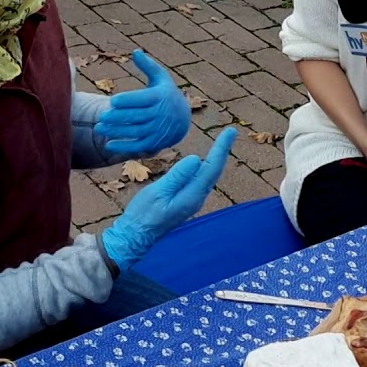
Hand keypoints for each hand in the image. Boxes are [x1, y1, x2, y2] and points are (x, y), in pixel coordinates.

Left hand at [94, 50, 190, 157]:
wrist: (182, 118)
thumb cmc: (166, 94)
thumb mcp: (161, 78)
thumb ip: (148, 66)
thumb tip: (135, 51)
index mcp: (160, 97)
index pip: (142, 99)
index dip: (127, 101)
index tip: (112, 101)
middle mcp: (159, 114)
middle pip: (136, 116)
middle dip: (118, 117)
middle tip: (101, 116)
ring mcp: (158, 130)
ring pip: (135, 131)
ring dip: (116, 131)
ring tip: (99, 128)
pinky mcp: (155, 143)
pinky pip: (138, 145)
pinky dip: (124, 147)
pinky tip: (109, 145)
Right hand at [101, 127, 235, 270]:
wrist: (136, 236)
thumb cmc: (144, 214)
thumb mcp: (158, 193)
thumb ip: (177, 177)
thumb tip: (196, 159)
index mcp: (192, 195)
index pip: (211, 167)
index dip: (221, 148)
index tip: (230, 131)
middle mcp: (197, 197)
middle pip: (214, 170)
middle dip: (222, 150)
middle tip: (231, 131)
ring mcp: (192, 200)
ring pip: (208, 175)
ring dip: (216, 157)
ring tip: (222, 142)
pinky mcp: (185, 200)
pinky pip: (200, 179)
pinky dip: (206, 166)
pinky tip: (204, 161)